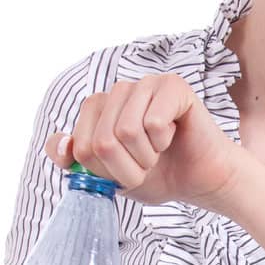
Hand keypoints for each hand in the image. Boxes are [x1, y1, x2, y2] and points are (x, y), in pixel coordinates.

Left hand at [43, 73, 239, 209]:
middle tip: (146, 164)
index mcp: (96, 111)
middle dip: (127, 167)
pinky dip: (164, 141)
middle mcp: (116, 92)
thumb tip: (64, 147)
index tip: (124, 173)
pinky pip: (153, 122)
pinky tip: (173, 135)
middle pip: (102, 141)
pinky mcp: (171, 85)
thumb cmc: (158, 175)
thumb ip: (76, 163)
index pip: (80, 147)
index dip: (105, 172)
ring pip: (126, 131)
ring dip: (146, 155)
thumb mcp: (108, 178)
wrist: (200, 180)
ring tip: (159, 150)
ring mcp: (144, 85)